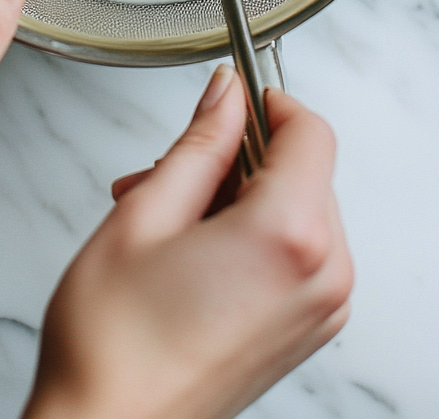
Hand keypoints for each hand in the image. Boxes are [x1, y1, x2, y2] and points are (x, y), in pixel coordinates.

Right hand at [24, 66, 351, 418]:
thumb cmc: (115, 344)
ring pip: (295, 208)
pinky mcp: (305, 331)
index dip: (267, 102)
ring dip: (235, 196)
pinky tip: (187, 249)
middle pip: (303, 169)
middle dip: (236, 156)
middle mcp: (323, 276)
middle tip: (167, 172)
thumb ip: (198, 143)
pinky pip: (294, 251)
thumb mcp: (145, 214)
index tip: (229, 98)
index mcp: (289, 236)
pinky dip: (249, 234)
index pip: (310, 131)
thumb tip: (226, 96)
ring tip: (163, 216)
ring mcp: (320, 310)